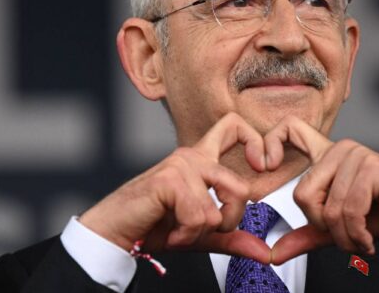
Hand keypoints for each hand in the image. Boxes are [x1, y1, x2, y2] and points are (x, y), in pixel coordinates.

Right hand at [79, 112, 271, 262]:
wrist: (113, 233)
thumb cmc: (152, 227)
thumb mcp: (201, 233)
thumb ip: (232, 238)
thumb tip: (265, 252)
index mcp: (201, 161)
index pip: (234, 127)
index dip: (255, 141)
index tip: (262, 166)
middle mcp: (192, 157)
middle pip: (241, 188)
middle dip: (228, 221)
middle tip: (203, 229)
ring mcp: (180, 166)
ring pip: (218, 210)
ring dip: (199, 233)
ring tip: (178, 230)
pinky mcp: (169, 181)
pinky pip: (199, 217)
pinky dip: (186, 235)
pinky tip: (170, 233)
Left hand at [264, 116, 378, 264]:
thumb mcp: (338, 227)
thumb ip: (307, 235)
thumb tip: (274, 253)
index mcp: (326, 157)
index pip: (290, 129)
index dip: (270, 143)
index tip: (265, 167)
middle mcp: (339, 150)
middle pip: (302, 194)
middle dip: (323, 227)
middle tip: (345, 236)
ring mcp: (356, 155)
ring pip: (328, 207)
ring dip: (344, 237)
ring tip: (360, 241)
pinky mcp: (372, 167)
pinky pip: (349, 209)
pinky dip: (357, 234)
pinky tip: (368, 239)